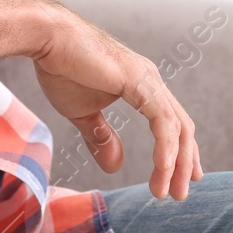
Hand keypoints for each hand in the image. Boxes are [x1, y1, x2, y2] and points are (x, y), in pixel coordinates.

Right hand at [32, 8, 201, 200]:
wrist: (47, 39)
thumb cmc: (62, 69)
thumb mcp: (83, 114)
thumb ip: (101, 137)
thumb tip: (115, 166)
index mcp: (142, 86)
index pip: (171, 123)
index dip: (180, 152)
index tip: (179, 178)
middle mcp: (151, 81)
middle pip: (182, 127)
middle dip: (184, 163)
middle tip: (180, 193)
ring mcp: (147, 79)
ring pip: (177, 127)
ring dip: (177, 162)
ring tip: (168, 190)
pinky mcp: (138, 80)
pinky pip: (162, 120)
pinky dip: (166, 147)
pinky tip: (162, 167)